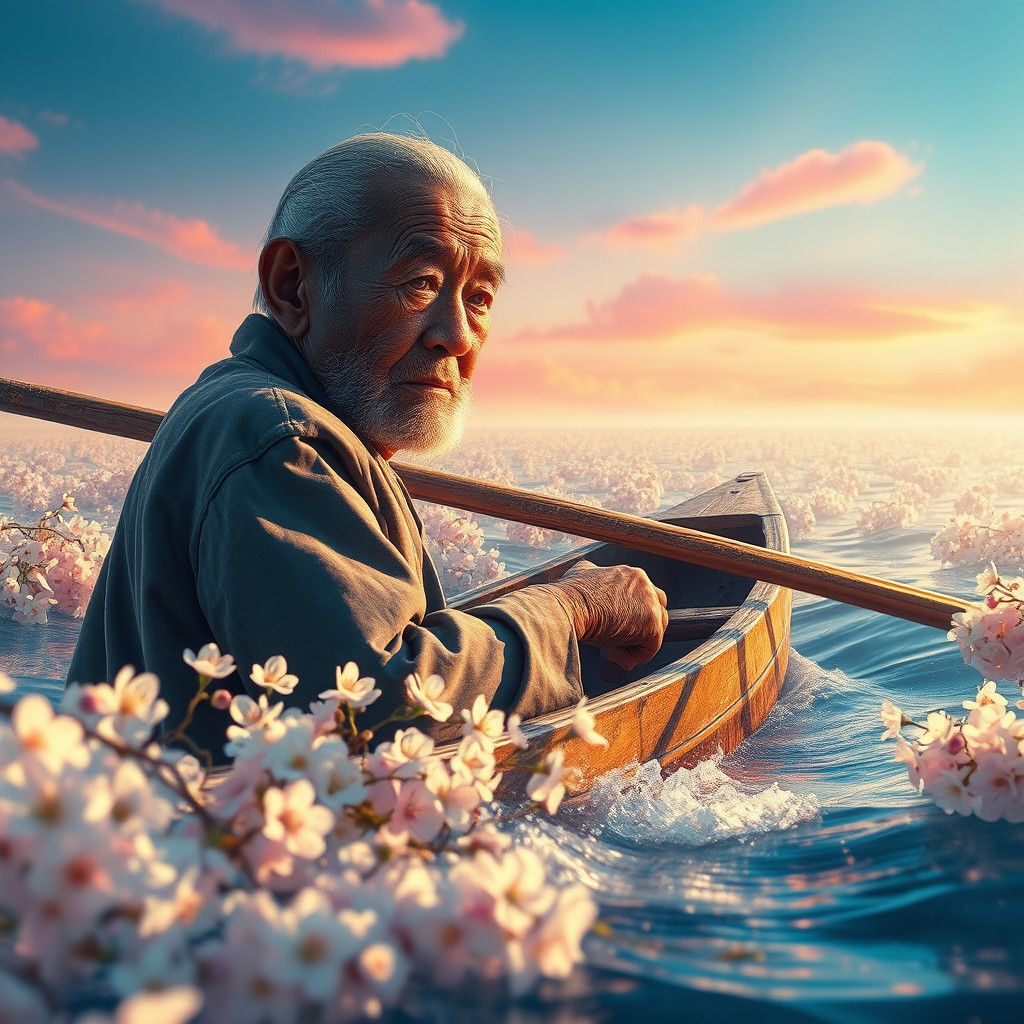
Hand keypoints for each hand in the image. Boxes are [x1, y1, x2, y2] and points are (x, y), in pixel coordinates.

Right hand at [551, 559, 668, 670]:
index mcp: (631, 574)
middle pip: (656, 612)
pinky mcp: (651, 624)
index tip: (611, 626)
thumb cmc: (567, 596)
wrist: (567, 607)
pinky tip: (610, 655)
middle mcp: (645, 584)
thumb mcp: (581, 574)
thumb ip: (593, 574)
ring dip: (632, 645)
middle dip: (639, 629)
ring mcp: (650, 603)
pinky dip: (631, 657)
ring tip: (607, 650)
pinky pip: (649, 649)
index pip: (644, 597)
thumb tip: (588, 575)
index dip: (631, 616)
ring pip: (654, 632)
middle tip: (614, 640)